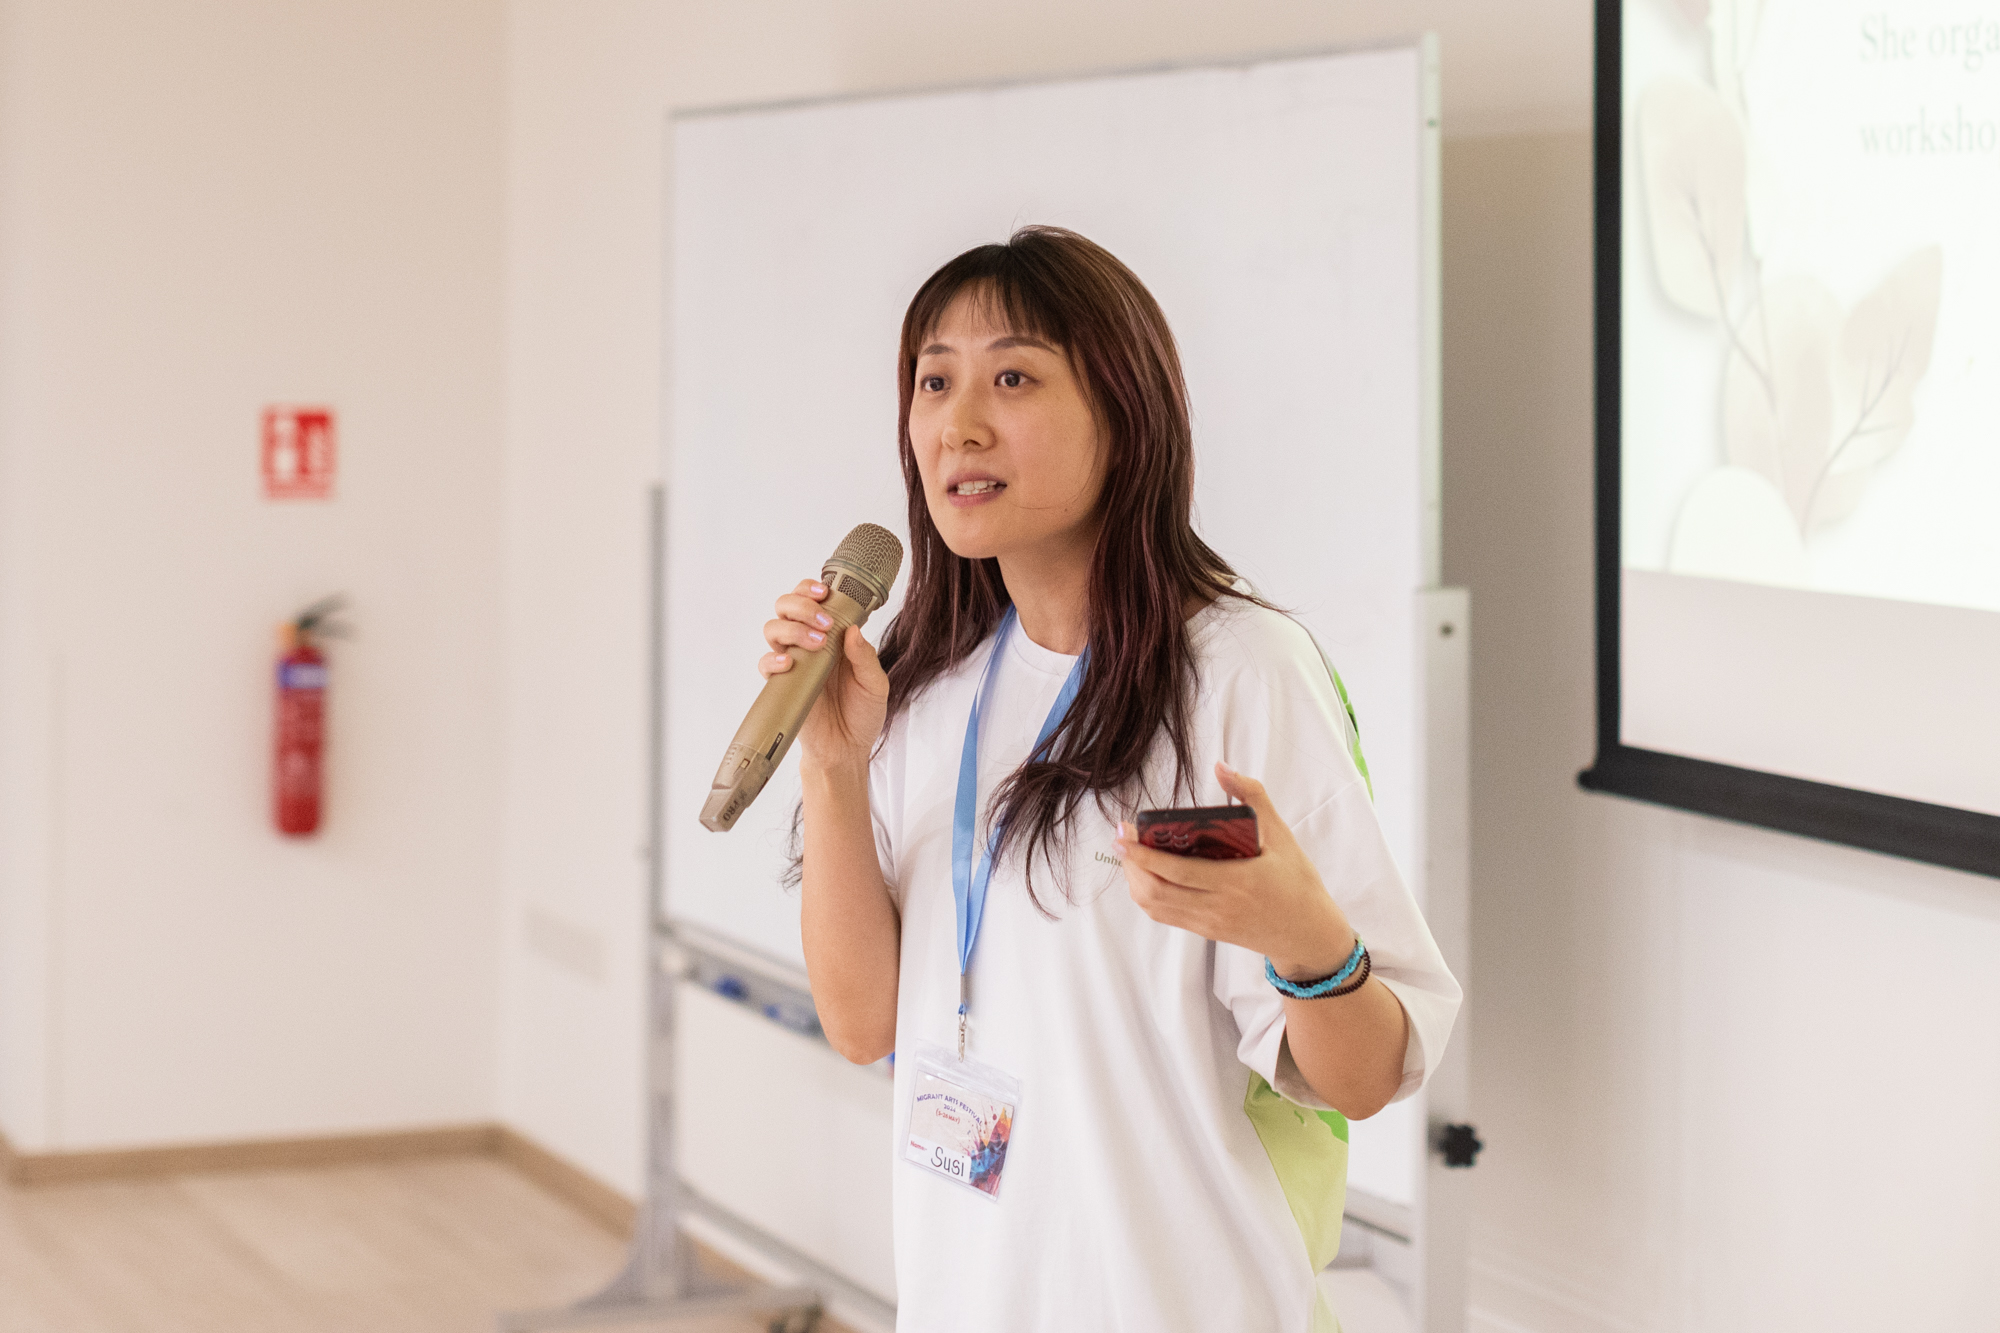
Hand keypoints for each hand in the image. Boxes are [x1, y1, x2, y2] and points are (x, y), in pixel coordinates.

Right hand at [760, 578, 889, 772]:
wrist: (847, 750)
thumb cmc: (862, 714)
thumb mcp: (875, 684)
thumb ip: (865, 657)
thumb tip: (852, 630)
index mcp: (832, 636)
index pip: (813, 600)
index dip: (812, 589)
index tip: (825, 593)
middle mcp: (809, 644)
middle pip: (787, 606)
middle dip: (801, 604)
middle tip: (823, 620)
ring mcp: (793, 662)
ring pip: (774, 628)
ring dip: (793, 628)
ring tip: (815, 643)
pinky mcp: (781, 684)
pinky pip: (766, 664)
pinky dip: (773, 659)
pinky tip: (790, 663)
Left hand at [1115, 762, 1355, 978]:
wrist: (1309, 934)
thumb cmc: (1298, 883)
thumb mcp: (1281, 836)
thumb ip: (1252, 797)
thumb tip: (1222, 767)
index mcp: (1236, 881)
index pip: (1177, 871)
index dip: (1144, 854)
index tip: (1124, 834)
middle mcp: (1218, 906)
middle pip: (1156, 891)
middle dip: (1131, 865)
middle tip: (1122, 838)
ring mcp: (1210, 922)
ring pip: (1156, 906)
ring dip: (1135, 880)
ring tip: (1131, 854)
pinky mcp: (1207, 931)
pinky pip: (1167, 915)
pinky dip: (1148, 896)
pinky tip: (1146, 875)